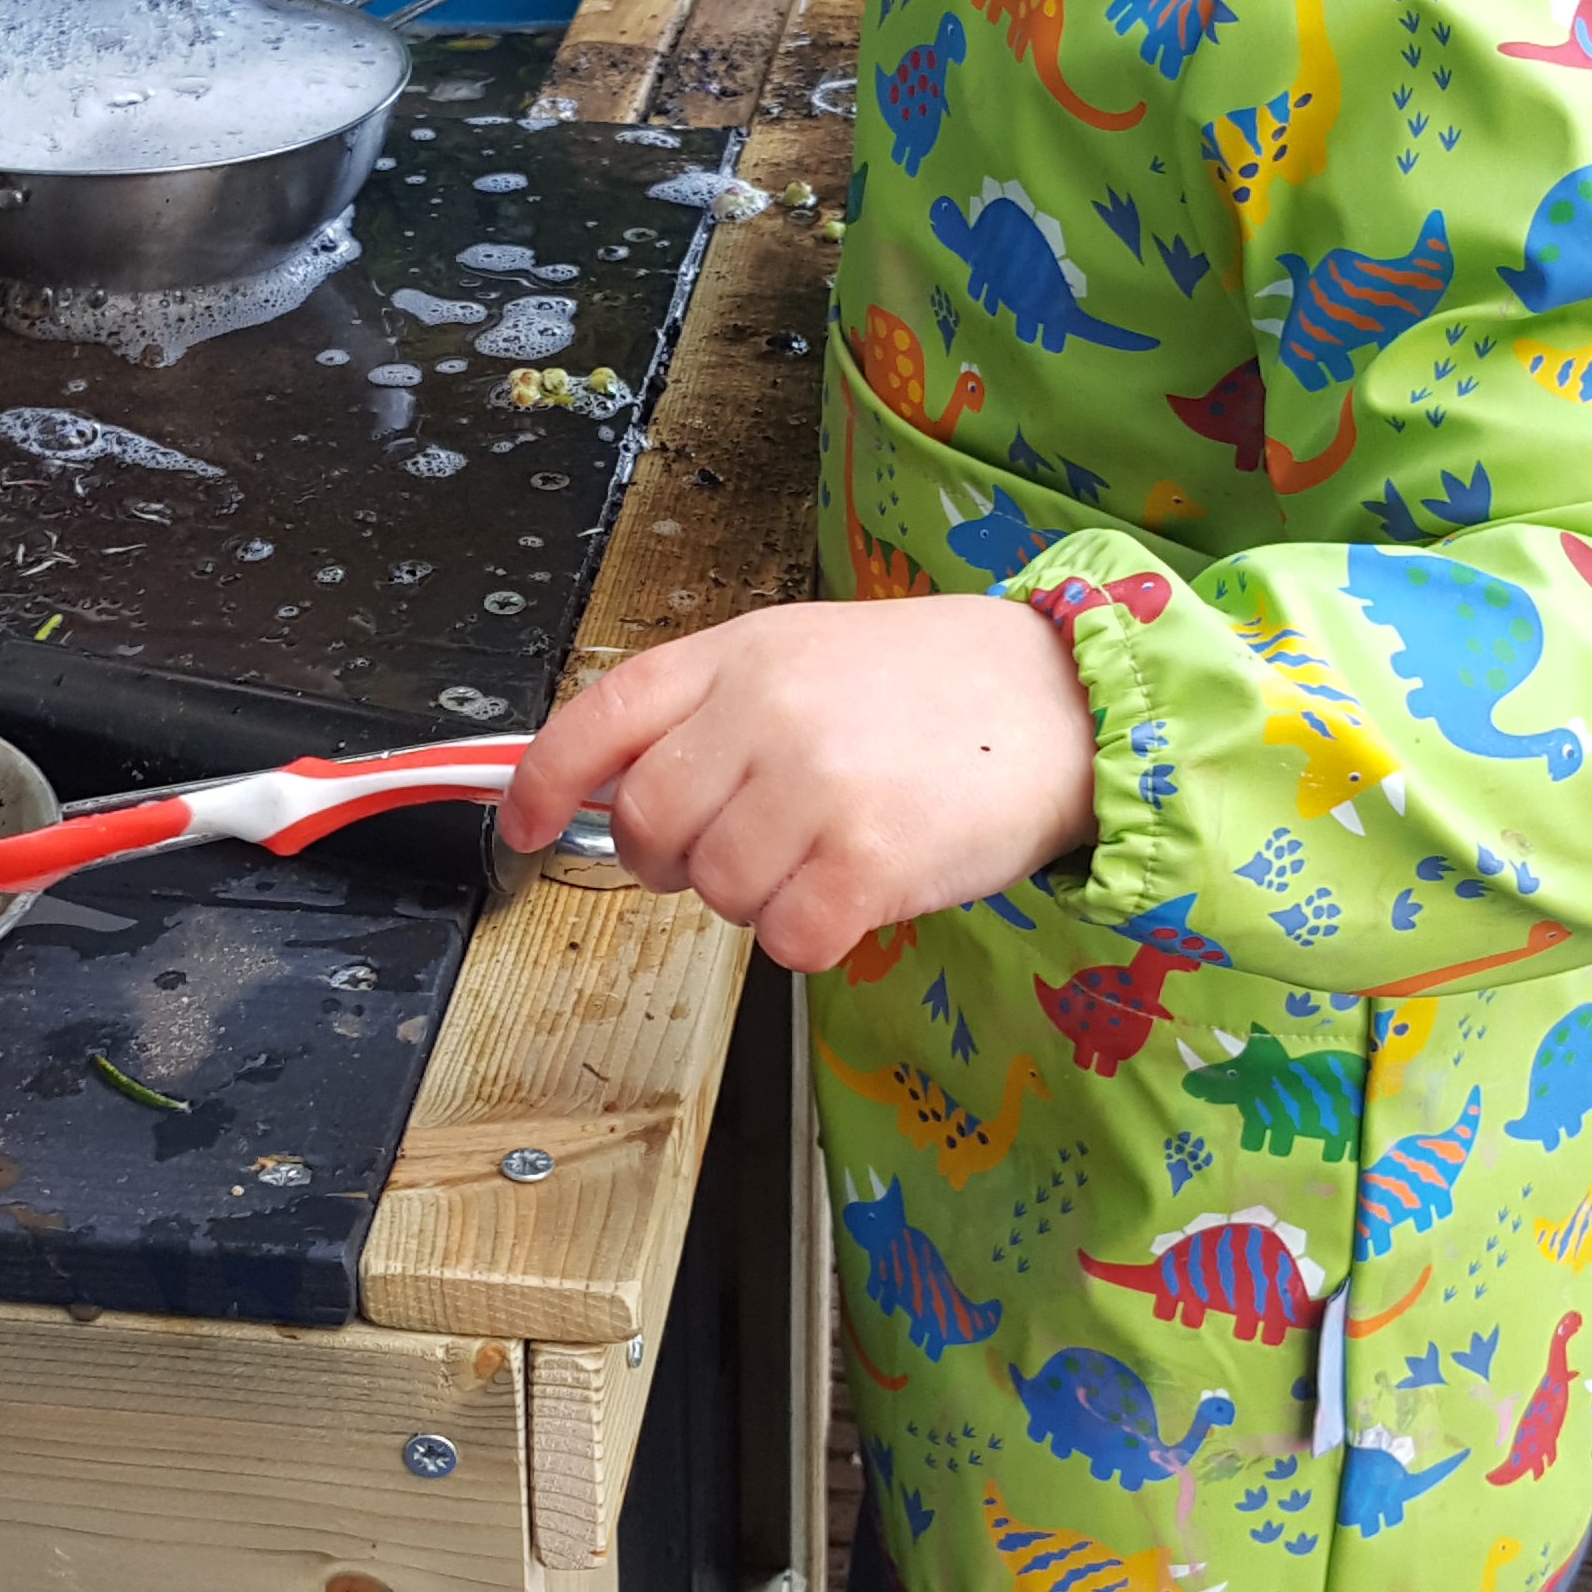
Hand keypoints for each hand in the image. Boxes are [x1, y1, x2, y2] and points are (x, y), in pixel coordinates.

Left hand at [502, 597, 1100, 972]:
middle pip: (649, 826)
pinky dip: (814, 934)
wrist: (1066, 699)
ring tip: (827, 850)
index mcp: (739, 652)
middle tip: (742, 847)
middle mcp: (766, 711)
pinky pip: (786, 939)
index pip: (599, 718)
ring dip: (760, 896)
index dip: (542, 782)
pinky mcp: (868, 859)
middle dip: (678, 858)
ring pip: (717, 892)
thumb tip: (610, 791)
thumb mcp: (804, 653)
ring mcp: (815, 784)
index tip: (525, 826)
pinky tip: (859, 889)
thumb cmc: (934, 687)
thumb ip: (708, 708)